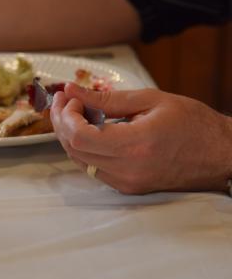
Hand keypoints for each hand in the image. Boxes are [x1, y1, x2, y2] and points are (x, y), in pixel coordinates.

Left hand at [50, 83, 231, 193]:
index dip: (67, 116)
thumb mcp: (152, 100)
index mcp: (135, 145)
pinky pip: (93, 169)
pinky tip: (90, 130)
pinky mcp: (128, 187)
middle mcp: (128, 170)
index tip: (71, 98)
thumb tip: (73, 91)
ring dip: (70, 136)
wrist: (221, 155)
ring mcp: (127, 183)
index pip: (80, 137)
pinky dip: (85, 148)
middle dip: (62, 122)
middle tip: (67, 101)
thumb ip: (107, 98)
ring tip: (77, 112)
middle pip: (74, 150)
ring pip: (79, 161)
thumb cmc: (194, 124)